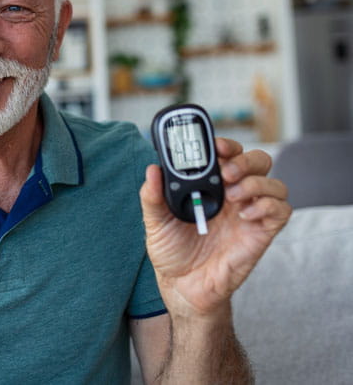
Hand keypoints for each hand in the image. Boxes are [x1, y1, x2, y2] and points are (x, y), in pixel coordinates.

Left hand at [139, 138, 290, 317]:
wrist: (182, 287)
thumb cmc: (171, 252)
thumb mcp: (155, 222)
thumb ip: (152, 196)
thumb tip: (152, 170)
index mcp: (210, 187)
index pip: (228, 155)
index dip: (227, 145)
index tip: (216, 145)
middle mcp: (234, 195)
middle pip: (258, 162)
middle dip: (245, 160)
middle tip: (226, 172)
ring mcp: (249, 213)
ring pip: (274, 183)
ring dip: (257, 182)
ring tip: (233, 196)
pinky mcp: (261, 233)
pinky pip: (281, 211)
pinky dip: (267, 205)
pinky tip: (245, 214)